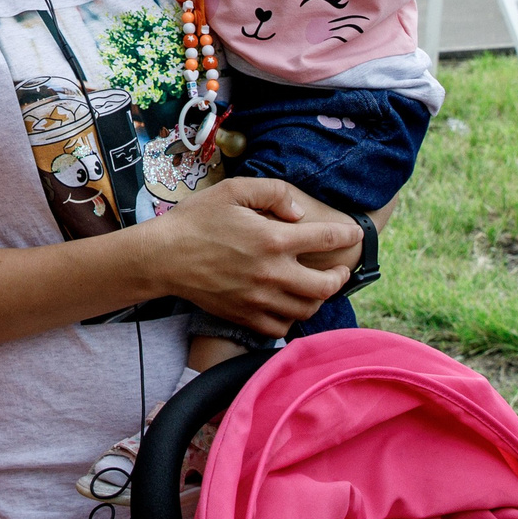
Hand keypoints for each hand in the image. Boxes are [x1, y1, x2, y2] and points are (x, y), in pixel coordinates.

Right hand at [145, 177, 362, 335]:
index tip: (355, 234)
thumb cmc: (196, 220)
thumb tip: (299, 213)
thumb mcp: (233, 190)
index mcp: (272, 239)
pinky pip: (279, 328)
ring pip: (306, 310)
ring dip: (318, 299)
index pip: (325, 239)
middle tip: (340, 271)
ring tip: (317, 289)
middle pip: (324, 286)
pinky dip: (291, 320)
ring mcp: (258, 299)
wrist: (162, 257)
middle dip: (339, 278)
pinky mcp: (243, 316)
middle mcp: (271, 273)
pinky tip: (288, 307)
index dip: (347, 235)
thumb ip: (272, 193)